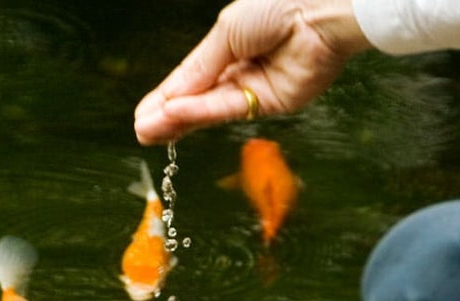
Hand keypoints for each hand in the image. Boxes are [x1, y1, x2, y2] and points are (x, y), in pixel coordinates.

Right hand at [133, 0, 371, 145]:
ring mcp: (255, 90)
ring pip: (210, 109)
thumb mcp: (225, 33)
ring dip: (179, 120)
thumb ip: (200, 68)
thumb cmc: (275, 7)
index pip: (191, 79)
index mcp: (228, 47)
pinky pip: (230, 109)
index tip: (143, 116)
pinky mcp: (272, 103)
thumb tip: (172, 96)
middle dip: (169, 115)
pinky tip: (176, 115)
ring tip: (149, 130)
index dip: (167, 97)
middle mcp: (239, 71)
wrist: (318, 12)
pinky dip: (202, 112)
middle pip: (198, 100)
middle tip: (141, 130)